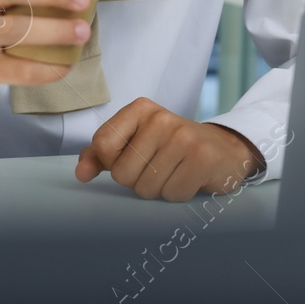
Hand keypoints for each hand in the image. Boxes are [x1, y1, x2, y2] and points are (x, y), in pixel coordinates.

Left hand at [74, 97, 264, 200]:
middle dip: (137, 181)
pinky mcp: (202, 158)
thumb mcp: (135, 142)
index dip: (111, 163)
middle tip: (158, 168)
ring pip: (146, 187)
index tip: (129, 159)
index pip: (102, 145)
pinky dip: (178, 194)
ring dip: (158, 190)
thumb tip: (81, 173)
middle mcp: (160, 118)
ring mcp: (183, 137)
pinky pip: (172, 194)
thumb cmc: (170, 147)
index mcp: (140, 109)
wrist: (223, 148)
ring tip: (174, 172)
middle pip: (122, 173)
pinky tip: (189, 179)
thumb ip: (101, 155)